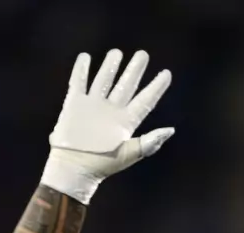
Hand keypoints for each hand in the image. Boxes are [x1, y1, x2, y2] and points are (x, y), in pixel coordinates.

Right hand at [42, 49, 173, 203]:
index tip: (167, 73)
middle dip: (135, 69)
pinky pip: (78, 82)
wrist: (73, 168)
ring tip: (116, 52)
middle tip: (143, 54)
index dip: (157, 87)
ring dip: (110, 66)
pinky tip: (85, 57)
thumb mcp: (129, 154)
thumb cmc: (102, 165)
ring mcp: (93, 106)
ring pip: (104, 80)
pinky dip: (80, 70)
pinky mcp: (74, 104)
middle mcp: (111, 111)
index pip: (145, 100)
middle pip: (126, 85)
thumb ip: (149, 142)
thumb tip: (170, 130)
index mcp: (126, 122)